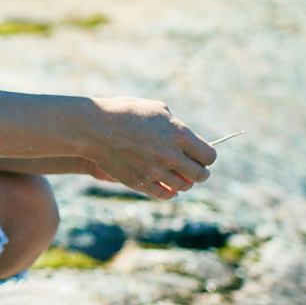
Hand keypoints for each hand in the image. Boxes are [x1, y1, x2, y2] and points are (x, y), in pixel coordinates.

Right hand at [86, 96, 216, 199]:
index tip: (201, 156)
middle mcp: (171, 155)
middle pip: (200, 175)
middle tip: (194, 170)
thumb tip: (187, 140)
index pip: (209, 156)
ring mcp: (156, 171)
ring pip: (183, 186)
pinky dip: (169, 192)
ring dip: (184, 182)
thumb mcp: (156, 110)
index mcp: (179, 135)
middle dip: (200, 173)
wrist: (96, 127)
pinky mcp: (141, 182)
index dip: (207, 157)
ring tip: (178, 176)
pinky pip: (164, 194)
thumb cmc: (126, 112)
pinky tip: (167, 186)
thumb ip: (176, 126)